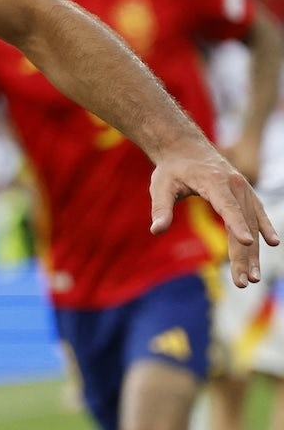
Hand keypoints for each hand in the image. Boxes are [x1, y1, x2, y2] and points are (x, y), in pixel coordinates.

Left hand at [149, 140, 279, 287]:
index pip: (227, 206)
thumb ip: (160, 208)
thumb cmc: (171, 169)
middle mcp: (234, 184)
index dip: (237, 224)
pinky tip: (272, 243)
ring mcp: (243, 188)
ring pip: (252, 222)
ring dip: (254, 251)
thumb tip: (156, 230)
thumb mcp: (160, 185)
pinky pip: (257, 212)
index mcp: (214, 181)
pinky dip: (264, 228)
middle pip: (242, 222)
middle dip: (244, 254)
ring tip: (253, 277)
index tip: (246, 242)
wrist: (185, 147)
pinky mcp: (246, 193)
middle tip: (244, 282)